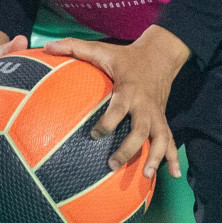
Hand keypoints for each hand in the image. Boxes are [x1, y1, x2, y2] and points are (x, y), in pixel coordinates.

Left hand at [43, 26, 187, 179]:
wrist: (160, 55)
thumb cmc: (126, 56)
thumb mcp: (101, 49)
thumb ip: (73, 47)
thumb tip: (47, 47)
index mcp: (129, 90)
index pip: (118, 108)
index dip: (107, 123)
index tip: (94, 135)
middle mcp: (145, 105)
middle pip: (140, 130)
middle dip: (128, 149)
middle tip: (112, 165)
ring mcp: (156, 114)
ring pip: (160, 138)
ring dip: (155, 157)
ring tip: (146, 175)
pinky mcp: (163, 120)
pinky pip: (171, 140)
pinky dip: (174, 157)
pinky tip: (174, 173)